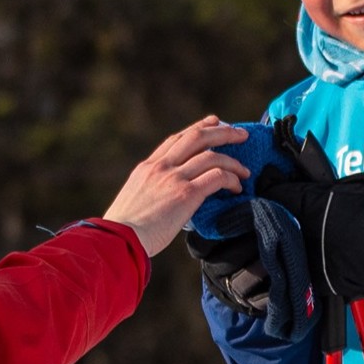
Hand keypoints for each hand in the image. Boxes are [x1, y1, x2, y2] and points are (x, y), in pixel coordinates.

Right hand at [105, 118, 249, 251]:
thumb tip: (168, 199)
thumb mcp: (135, 200)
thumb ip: (152, 192)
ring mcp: (174, 178)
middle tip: (239, 134)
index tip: (213, 122)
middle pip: (197, 137)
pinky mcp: (186, 194)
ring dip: (233, 161)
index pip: (176, 139)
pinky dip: (231, 179)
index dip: (198, 128)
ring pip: (211, 156)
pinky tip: (237, 187)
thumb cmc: (125, 231)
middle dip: (222, 132)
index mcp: (147, 167)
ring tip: (245, 170)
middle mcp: (161, 167)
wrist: (118, 240)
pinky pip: (217, 177)